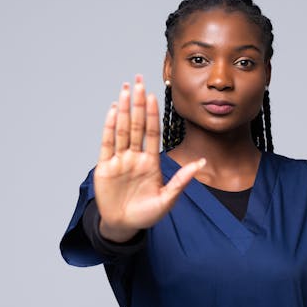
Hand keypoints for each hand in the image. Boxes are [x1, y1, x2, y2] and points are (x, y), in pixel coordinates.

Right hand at [93, 75, 205, 241]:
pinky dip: (109, 126)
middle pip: (136, 124)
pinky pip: (107, 143)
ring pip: (121, 129)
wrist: (124, 226)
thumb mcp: (167, 199)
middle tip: (138, 80)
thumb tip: (201, 163)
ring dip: (122, 109)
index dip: (152, 114)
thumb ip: (182, 180)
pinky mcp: (105, 167)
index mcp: (151, 162)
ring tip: (124, 89)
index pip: (152, 132)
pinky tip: (112, 110)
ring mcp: (120, 160)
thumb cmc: (146, 214)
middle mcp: (135, 156)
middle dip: (137, 103)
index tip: (154, 95)